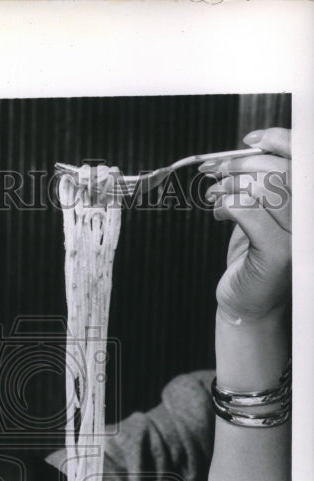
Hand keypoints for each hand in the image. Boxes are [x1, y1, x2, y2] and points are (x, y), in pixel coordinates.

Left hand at [201, 127, 290, 322]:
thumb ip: (263, 186)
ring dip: (231, 186)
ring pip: (265, 189)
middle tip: (216, 171)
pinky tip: (219, 213)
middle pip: (281, 170)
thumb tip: (246, 151)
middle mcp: (309, 216)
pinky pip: (250, 213)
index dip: (278, 141)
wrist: (247, 302)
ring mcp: (299, 235)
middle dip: (242, 165)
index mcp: (307, 202)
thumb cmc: (253, 258)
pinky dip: (228, 206)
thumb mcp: (261, 215)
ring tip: (214, 194)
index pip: (302, 158)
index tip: (249, 141)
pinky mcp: (280, 252)